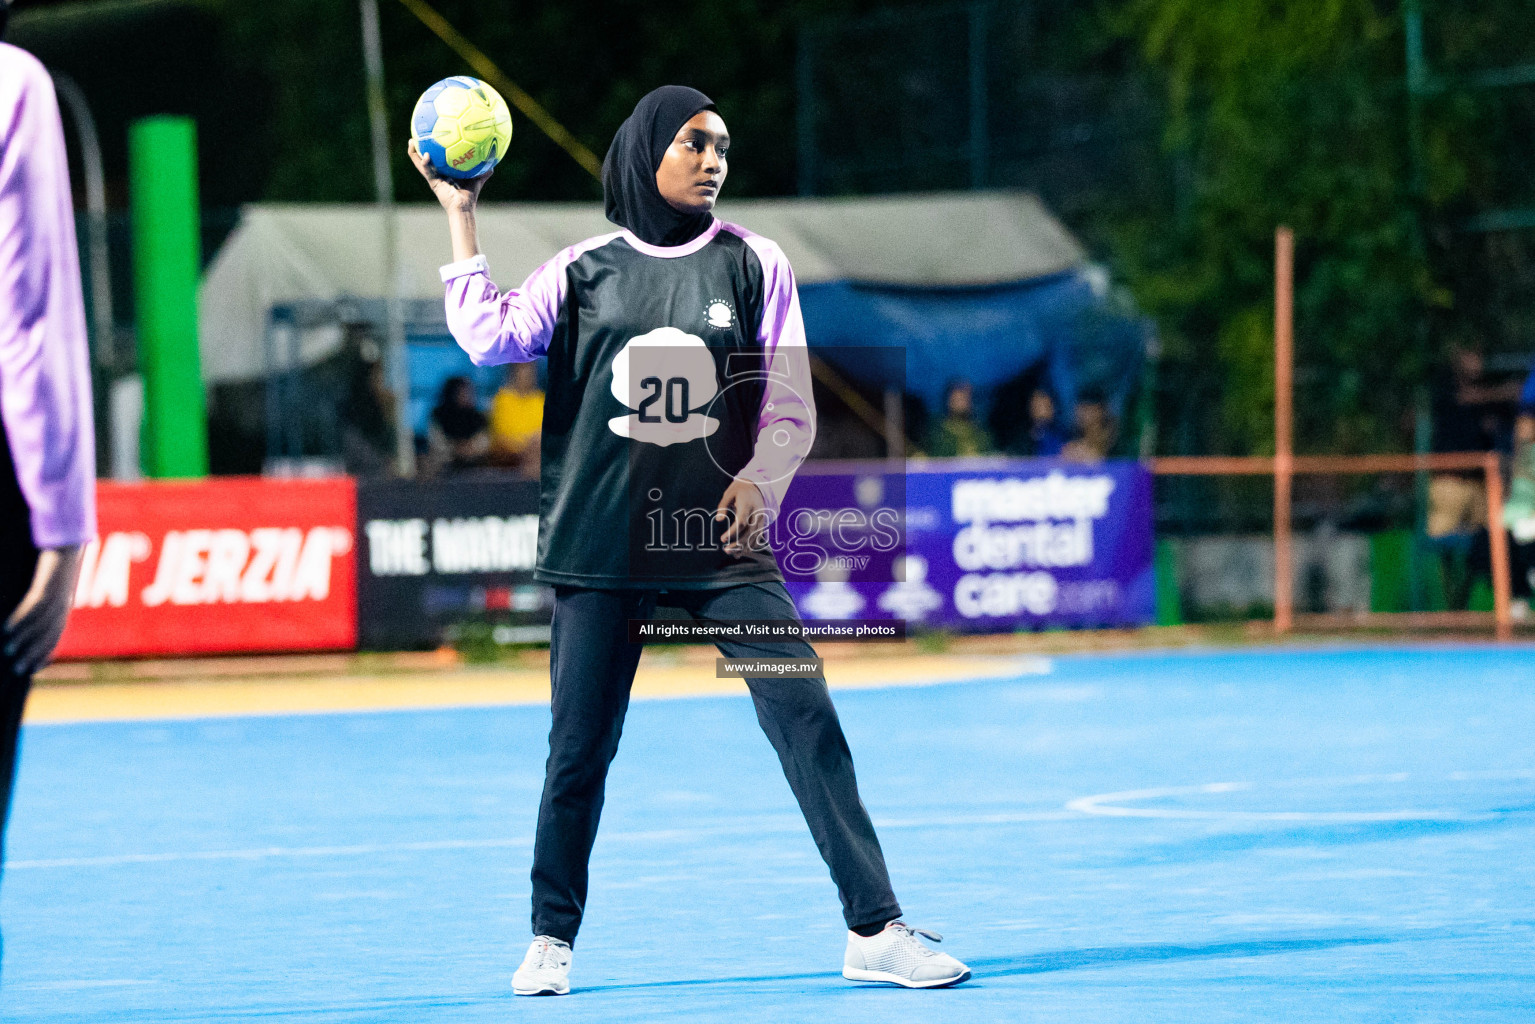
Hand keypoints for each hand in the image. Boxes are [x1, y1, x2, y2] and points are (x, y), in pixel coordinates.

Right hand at [3, 545, 83, 677]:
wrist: (68, 541)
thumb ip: (42, 601)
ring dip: (24, 639)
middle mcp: (63, 605)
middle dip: (34, 653)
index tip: (32, 669)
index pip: (56, 636)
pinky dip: (21, 619)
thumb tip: (30, 616)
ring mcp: (57, 596)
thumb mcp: (51, 586)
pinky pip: (33, 606)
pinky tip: (7, 630)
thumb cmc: (56, 564)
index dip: (45, 653)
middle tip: (19, 669)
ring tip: (9, 652)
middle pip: (49, 635)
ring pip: (40, 624)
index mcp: (64, 607)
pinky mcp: (48, 585)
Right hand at [408, 138, 491, 211]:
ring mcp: (433, 178)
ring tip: (411, 142)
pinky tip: (426, 155)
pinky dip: (425, 163)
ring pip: (419, 164)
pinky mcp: (433, 183)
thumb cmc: (469, 196)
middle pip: (423, 159)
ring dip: (414, 153)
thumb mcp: (477, 180)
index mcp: (443, 173)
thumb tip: (493, 162)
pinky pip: (427, 171)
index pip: (435, 158)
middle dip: (417, 148)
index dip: (430, 149)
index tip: (429, 137)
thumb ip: (483, 171)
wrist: (464, 208)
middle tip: (415, 136)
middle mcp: (436, 174)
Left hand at [715, 480, 766, 555]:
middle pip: (749, 532)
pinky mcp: (763, 523)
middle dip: (738, 543)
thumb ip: (722, 507)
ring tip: (733, 554)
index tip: (722, 539)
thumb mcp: (729, 494)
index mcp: (748, 505)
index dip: (732, 532)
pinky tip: (743, 552)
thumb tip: (718, 520)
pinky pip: (759, 537)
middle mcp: (757, 513)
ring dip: (744, 547)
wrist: (757, 486)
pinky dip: (752, 545)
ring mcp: (762, 519)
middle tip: (726, 551)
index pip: (741, 522)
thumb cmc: (739, 490)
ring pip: (755, 536)